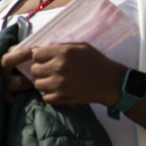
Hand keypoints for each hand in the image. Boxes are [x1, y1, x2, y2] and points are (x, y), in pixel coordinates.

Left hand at [0, 43, 125, 105]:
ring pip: (37, 84)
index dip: (39, 57)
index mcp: (63, 53)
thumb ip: (61, 47)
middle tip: (50, 71)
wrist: (111, 82)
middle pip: (34, 70)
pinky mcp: (63, 98)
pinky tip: (58, 90)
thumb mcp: (81, 47)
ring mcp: (60, 84)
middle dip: (40, 70)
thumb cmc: (97, 62)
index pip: (36, 54)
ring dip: (44, 83)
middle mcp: (59, 67)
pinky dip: (50, 95)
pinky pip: (45, 97)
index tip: (45, 60)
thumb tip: (41, 50)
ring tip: (54, 81)